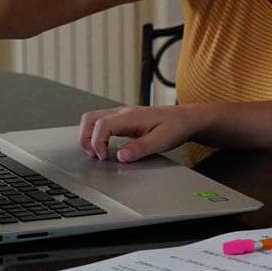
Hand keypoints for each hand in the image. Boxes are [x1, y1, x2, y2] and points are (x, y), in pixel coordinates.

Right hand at [78, 104, 203, 161]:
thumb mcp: (161, 141)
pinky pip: (101, 123)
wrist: (186, 118)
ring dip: (89, 136)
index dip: (97, 143)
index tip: (103, 158)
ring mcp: (122, 114)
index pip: (101, 125)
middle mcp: (123, 113)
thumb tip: (120, 156)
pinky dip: (96, 135)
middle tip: (95, 156)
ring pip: (93, 119)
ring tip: (98, 153)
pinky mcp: (123, 120)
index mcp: (130, 116)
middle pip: (90, 118)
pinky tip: (105, 147)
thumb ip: (140, 148)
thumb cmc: (176, 126)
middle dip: (85, 138)